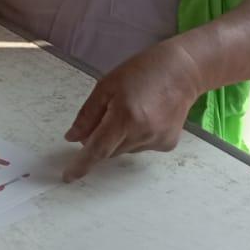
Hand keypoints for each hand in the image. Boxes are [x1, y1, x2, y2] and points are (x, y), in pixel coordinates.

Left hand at [62, 38, 204, 181]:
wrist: (182, 71)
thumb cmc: (140, 72)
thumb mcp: (106, 86)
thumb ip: (88, 114)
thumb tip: (72, 138)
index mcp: (124, 117)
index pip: (98, 149)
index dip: (81, 165)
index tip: (68, 177)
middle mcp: (142, 133)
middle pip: (110, 150)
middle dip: (101, 140)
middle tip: (105, 115)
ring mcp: (157, 141)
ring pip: (125, 149)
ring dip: (120, 137)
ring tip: (132, 110)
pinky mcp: (168, 144)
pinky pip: (141, 147)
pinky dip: (136, 137)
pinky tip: (147, 117)